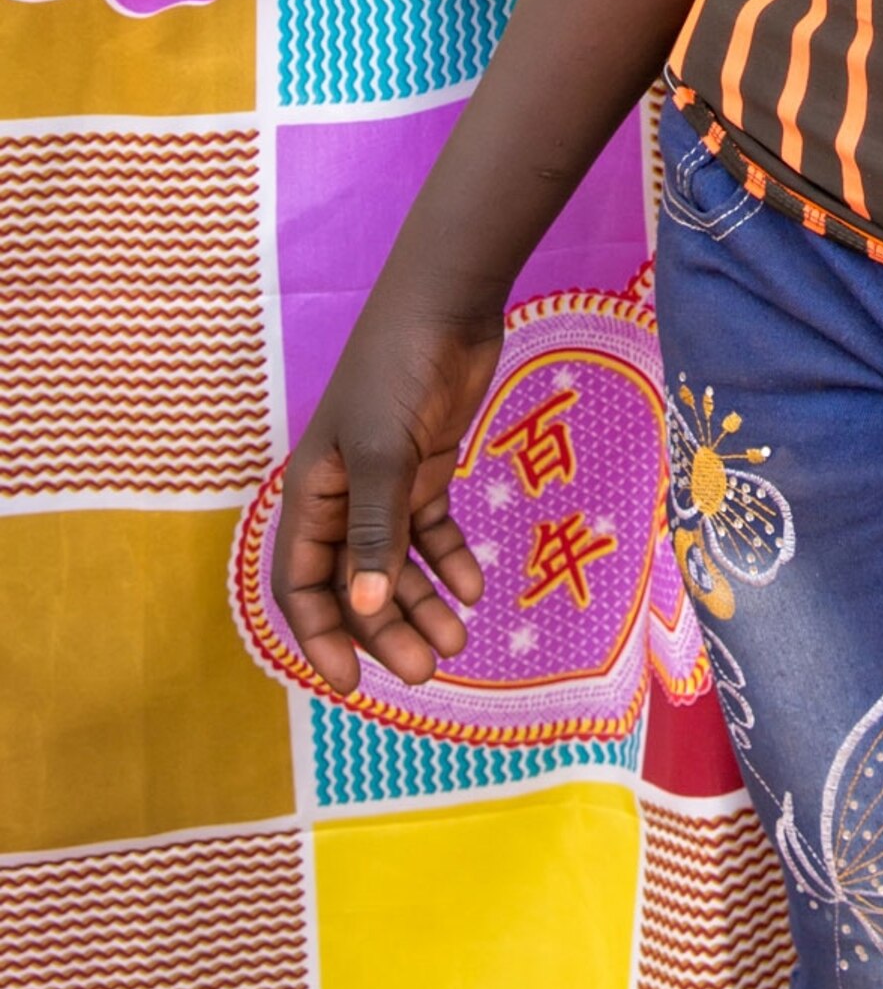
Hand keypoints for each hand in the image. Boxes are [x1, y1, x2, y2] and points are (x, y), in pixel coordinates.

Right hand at [275, 296, 504, 694]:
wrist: (447, 303)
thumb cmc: (397, 370)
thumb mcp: (383, 452)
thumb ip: (375, 530)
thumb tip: (363, 608)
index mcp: (311, 494)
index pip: (302, 584)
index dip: (321, 637)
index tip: (353, 686)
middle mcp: (343, 496)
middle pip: (357, 584)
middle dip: (386, 631)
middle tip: (429, 670)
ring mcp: (386, 482)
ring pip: (397, 563)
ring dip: (423, 603)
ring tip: (460, 640)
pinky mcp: (427, 466)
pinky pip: (431, 531)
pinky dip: (450, 561)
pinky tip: (475, 587)